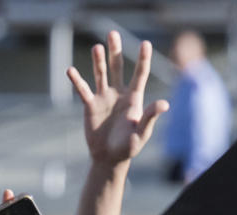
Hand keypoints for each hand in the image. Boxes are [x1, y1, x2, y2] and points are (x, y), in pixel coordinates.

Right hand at [66, 31, 167, 167]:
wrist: (109, 158)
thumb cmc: (129, 147)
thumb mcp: (141, 133)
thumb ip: (150, 117)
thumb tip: (165, 104)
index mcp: (134, 98)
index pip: (140, 75)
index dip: (143, 59)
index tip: (146, 43)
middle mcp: (119, 94)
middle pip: (117, 67)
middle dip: (115, 51)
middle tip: (113, 33)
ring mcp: (104, 97)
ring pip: (100, 74)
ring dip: (98, 61)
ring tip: (97, 48)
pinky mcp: (90, 105)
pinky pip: (83, 90)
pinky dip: (76, 80)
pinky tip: (70, 70)